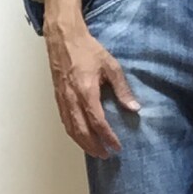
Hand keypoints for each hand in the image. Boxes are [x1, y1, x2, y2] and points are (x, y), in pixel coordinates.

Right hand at [44, 21, 139, 158]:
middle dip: (94, 146)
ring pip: (71, 129)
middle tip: (106, 155)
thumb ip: (122, 89)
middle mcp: (72, 98)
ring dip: (83, 144)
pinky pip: (64, 121)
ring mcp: (63, 99)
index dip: (108, 137)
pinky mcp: (58, 98)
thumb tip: (134, 107)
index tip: (117, 146)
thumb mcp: (111, 66)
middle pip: (82, 131)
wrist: (63, 39)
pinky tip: (80, 137)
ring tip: (95, 151)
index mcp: (86, 91)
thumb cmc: (87, 50)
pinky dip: (73, 133)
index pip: (97, 122)